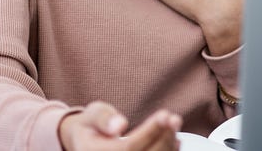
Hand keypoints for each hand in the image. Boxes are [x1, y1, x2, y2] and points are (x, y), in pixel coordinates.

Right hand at [58, 101, 181, 150]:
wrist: (86, 144)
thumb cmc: (91, 126)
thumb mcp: (91, 115)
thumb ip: (102, 119)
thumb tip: (120, 126)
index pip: (129, 148)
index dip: (150, 132)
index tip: (165, 114)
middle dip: (164, 138)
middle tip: (174, 118)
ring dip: (168, 145)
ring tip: (174, 124)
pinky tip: (175, 140)